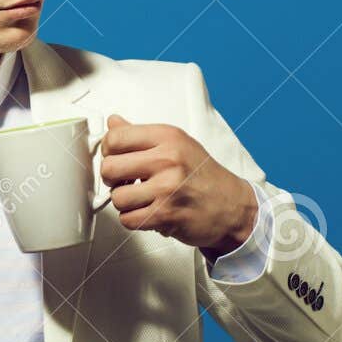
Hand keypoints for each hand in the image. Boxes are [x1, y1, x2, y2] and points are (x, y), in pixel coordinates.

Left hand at [99, 113, 257, 255]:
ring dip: (124, 202)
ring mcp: (167, 188)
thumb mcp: (176, 144)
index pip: (116, 137)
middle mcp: (168, 160)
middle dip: (112, 178)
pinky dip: (133, 219)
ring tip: (140, 197)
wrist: (232, 206)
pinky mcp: (166, 215)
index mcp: (168, 138)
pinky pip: (127, 219)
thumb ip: (141, 135)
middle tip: (125, 180)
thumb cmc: (204, 176)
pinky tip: (148, 211)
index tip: (116, 156)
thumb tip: (113, 122)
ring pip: (116, 197)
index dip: (109, 150)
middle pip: (109, 167)